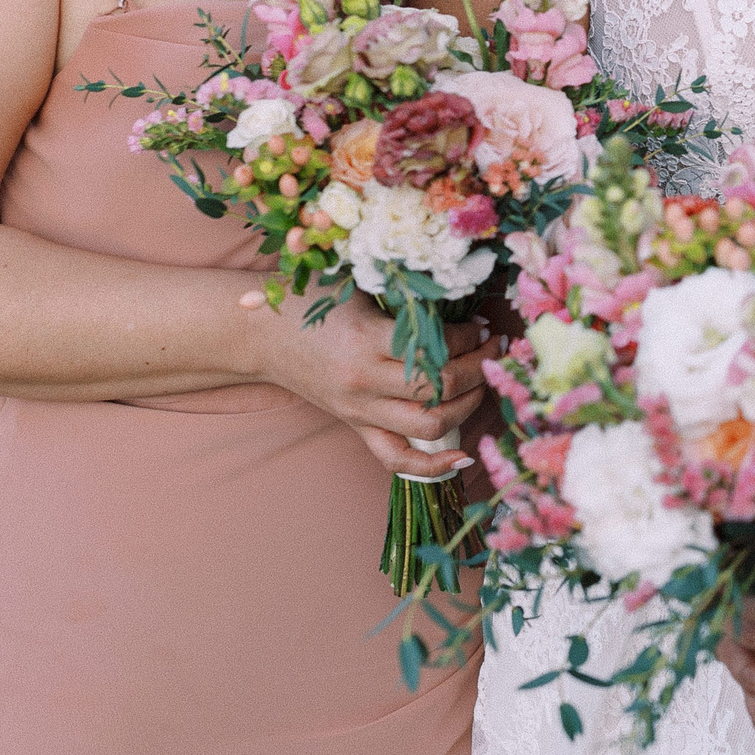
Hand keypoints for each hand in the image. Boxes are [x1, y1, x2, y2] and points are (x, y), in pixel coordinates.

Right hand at [240, 288, 491, 475]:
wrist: (261, 335)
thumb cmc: (312, 302)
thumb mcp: (358, 288)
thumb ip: (405, 298)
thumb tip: (464, 299)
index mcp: (366, 341)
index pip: (435, 349)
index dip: (469, 338)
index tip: (481, 326)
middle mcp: (364, 382)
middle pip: (439, 389)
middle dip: (478, 368)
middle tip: (493, 349)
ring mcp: (359, 410)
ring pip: (428, 427)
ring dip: (466, 408)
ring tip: (481, 382)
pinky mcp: (356, 427)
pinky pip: (396, 460)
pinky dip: (432, 466)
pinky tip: (462, 456)